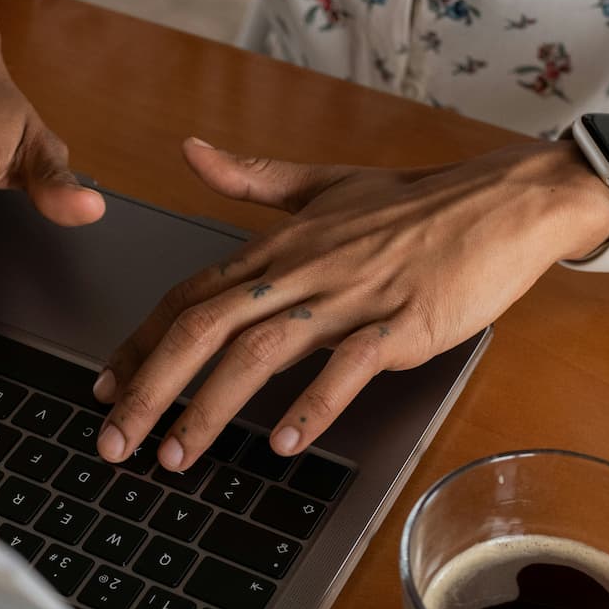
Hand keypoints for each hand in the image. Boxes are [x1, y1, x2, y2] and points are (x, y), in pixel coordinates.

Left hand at [93, 137, 608, 468]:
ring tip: (176, 456)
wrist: (502, 201)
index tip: (107, 387)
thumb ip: (250, 177)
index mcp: (279, 246)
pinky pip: (348, 366)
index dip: (141, 343)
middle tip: (115, 441)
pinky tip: (283, 445)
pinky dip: (313, 406)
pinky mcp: (403, 322)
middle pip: (206, 327)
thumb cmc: (414, 202)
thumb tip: (190, 152)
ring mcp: (352, 296)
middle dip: (152, 388)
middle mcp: (302, 269)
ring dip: (211, 408)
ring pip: (261, 352)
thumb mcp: (323, 183)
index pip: (190, 295)